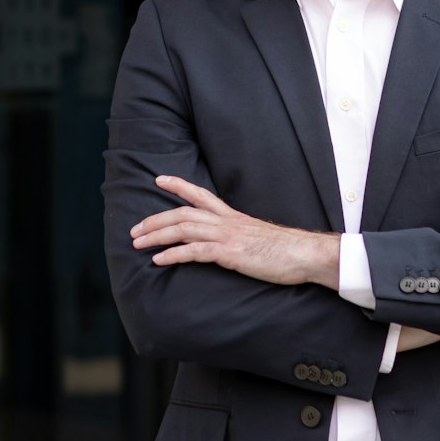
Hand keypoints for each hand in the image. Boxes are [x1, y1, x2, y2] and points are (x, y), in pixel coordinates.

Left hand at [131, 176, 340, 286]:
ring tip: (138, 244)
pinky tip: (159, 261)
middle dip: (155, 220)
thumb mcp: (258, 237)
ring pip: (183, 228)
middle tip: (134, 229)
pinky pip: (195, 251)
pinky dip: (173, 254)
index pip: (200, 195)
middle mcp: (226, 221)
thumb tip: (231, 244)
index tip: (159, 179)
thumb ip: (241, 237)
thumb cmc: (286, 250)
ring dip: (156, 236)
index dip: (178, 186)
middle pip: (182, 213)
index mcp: (233, 217)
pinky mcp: (230, 252)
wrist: (305, 254)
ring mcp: (227, 236)